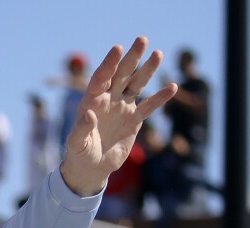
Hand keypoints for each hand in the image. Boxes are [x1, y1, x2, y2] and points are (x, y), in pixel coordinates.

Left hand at [60, 37, 177, 195]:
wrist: (92, 167)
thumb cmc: (79, 153)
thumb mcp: (77, 143)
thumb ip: (81, 129)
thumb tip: (90, 115)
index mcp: (92, 100)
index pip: (101, 77)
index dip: (109, 64)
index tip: (118, 49)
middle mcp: (108, 99)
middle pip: (121, 74)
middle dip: (131, 58)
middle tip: (142, 39)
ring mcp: (122, 107)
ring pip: (136, 85)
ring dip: (147, 70)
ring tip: (158, 53)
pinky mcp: (134, 120)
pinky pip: (148, 106)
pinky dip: (160, 98)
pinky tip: (172, 87)